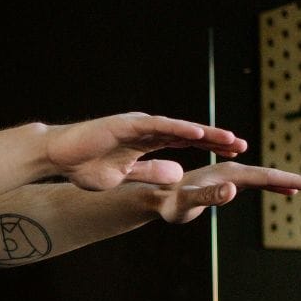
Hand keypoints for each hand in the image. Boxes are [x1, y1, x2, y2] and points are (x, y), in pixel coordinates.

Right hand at [47, 112, 247, 190]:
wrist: (58, 155)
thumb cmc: (84, 166)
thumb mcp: (123, 176)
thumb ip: (150, 172)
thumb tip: (177, 176)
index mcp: (145, 142)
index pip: (183, 142)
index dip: (208, 147)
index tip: (231, 153)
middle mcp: (146, 130)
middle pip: (188, 133)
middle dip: (215, 139)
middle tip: (242, 145)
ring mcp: (138, 125)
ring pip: (179, 128)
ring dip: (204, 134)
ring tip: (229, 140)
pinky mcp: (128, 124)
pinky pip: (160, 127)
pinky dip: (180, 130)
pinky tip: (199, 135)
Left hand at [155, 160, 300, 223]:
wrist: (155, 197)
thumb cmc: (168, 204)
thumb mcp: (187, 204)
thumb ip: (209, 197)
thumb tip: (234, 190)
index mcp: (227, 173)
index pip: (266, 176)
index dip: (291, 180)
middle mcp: (230, 169)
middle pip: (271, 174)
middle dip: (298, 179)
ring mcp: (229, 175)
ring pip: (265, 177)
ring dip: (289, 181)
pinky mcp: (225, 181)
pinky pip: (255, 183)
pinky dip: (273, 185)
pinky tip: (285, 191)